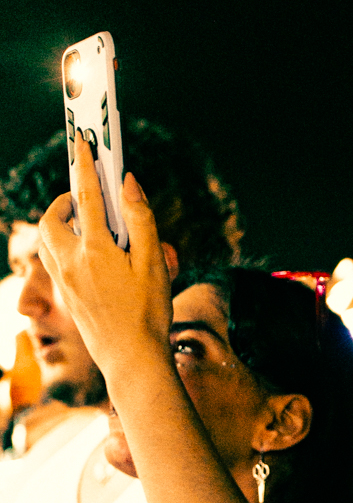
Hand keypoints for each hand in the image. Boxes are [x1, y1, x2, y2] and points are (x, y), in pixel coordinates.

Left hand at [37, 134, 171, 382]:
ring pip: (48, 241)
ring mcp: (64, 281)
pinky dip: (63, 247)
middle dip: (65, 202)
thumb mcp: (154, 264)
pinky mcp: (66, 296)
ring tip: (87, 225)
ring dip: (61, 224)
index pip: (87, 196)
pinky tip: (87, 256)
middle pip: (53, 219)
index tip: (83, 143)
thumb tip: (129, 184)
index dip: (86, 166)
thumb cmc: (149, 314)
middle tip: (87, 198)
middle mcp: (71, 263)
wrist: (132, 360)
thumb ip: (142, 219)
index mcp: (95, 250)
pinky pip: (54, 261)